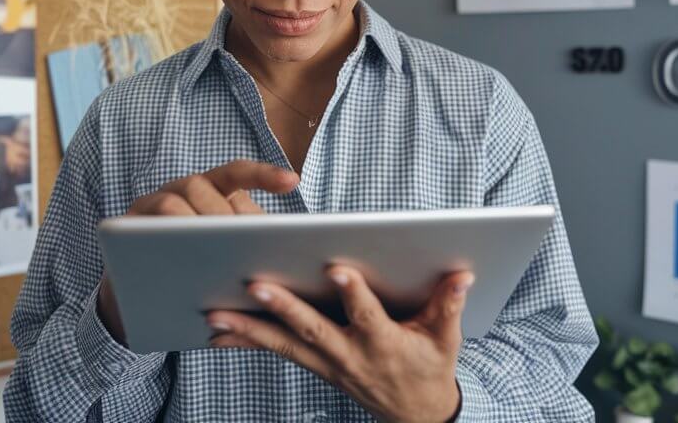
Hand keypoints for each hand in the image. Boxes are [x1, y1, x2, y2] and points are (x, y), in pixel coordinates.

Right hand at [97, 160, 300, 342]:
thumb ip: (253, 252)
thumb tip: (296, 252)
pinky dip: (154, 242)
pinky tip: (175, 266)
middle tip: (242, 243)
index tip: (293, 182)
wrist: (143, 307)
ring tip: (213, 254)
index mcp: (207, 194)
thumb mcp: (228, 264)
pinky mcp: (122, 233)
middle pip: (200, 186)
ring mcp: (147, 210)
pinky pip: (134, 229)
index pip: (235, 173)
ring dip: (191, 225)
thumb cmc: (196, 281)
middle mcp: (177, 194)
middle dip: (223, 214)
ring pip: (169, 203)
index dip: (262, 174)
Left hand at [206, 265, 474, 422]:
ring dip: (249, 329)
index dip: (354, 295)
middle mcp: (350, 356)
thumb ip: (449, 305)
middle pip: (312, 329)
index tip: (337, 269)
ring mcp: (328, 364)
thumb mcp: (447, 340)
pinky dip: (247, 341)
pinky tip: (218, 332)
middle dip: (283, 308)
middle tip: (254, 286)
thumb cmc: (431, 367)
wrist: (415, 415)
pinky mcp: (315, 365)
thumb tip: (461, 275)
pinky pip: (277, 352)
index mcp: (384, 345)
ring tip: (216, 313)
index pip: (367, 317)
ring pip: (284, 344)